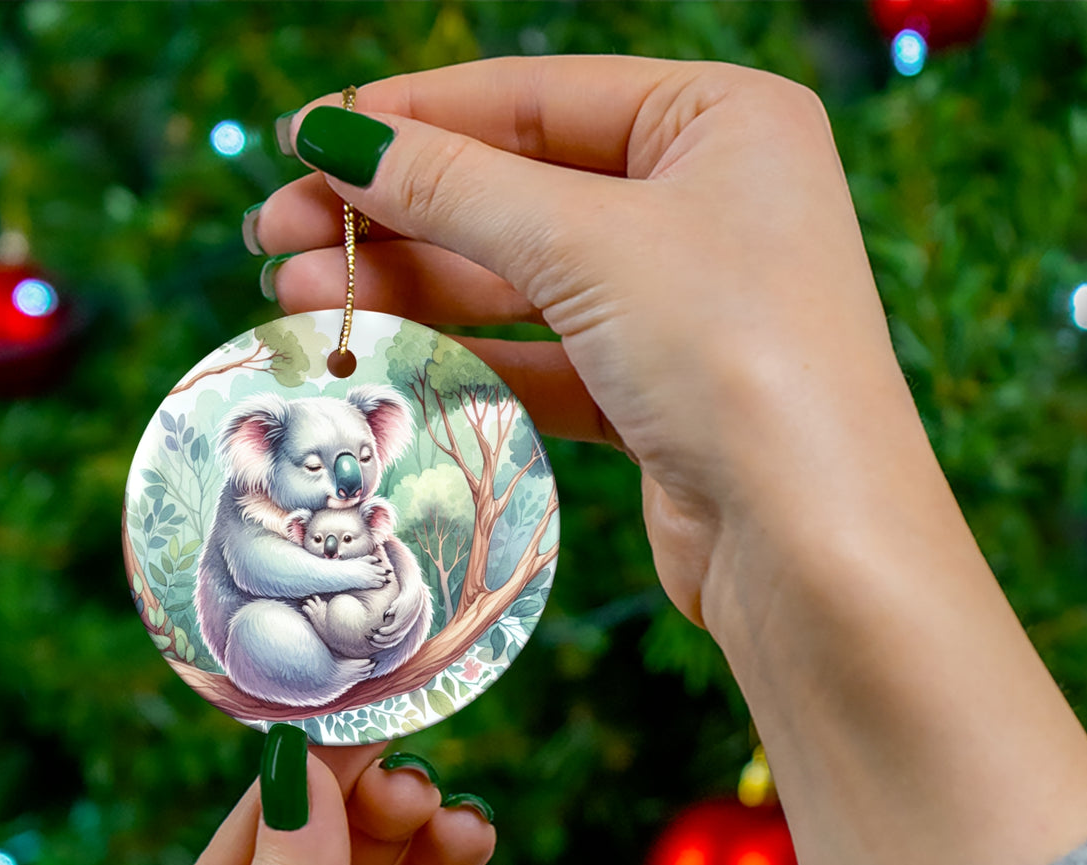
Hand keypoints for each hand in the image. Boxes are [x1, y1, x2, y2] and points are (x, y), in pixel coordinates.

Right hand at [252, 56, 915, 635]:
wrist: (811, 543)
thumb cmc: (734, 356)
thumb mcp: (587, 243)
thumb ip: (455, 187)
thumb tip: (337, 137)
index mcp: (721, 121)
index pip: (536, 97)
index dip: (412, 117)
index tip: (303, 139)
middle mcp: (710, 203)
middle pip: (519, 189)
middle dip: (395, 213)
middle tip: (275, 234)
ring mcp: (686, 304)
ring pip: (523, 280)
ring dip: (412, 288)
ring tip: (297, 298)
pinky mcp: (660, 396)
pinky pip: (545, 358)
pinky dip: (466, 357)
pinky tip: (381, 355)